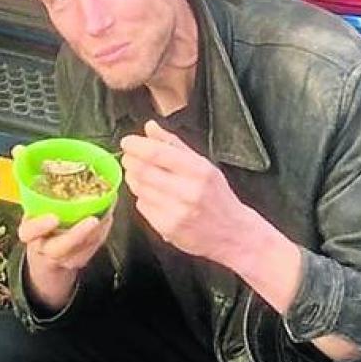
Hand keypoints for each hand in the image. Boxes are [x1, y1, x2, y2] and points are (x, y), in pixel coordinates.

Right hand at [18, 212, 112, 311]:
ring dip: (95, 235)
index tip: (53, 219)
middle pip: (58, 249)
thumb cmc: (42, 226)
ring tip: (106, 216)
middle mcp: (41, 250)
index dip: (40, 226)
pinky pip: (88, 254)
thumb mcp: (36, 214)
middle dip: (76, 235)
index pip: (28, 232)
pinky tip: (107, 221)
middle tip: (93, 221)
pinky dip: (99, 237)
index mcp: (28, 233)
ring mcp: (58, 260)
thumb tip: (74, 178)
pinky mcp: (73, 263)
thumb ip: (49, 203)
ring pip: (77, 255)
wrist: (43, 253)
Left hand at [119, 120, 251, 261]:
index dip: (137, 146)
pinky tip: (152, 196)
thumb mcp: (203, 165)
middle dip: (130, 161)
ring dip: (133, 179)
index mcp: (198, 171)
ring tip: (140, 176)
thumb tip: (150, 128)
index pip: (158, 153)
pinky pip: (142, 206)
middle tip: (128, 158)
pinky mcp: (167, 228)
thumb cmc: (217, 197)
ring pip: (139, 189)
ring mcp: (177, 211)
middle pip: (143, 171)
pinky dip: (142, 198)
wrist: (233, 233)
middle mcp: (188, 191)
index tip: (127, 142)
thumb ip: (174, 144)